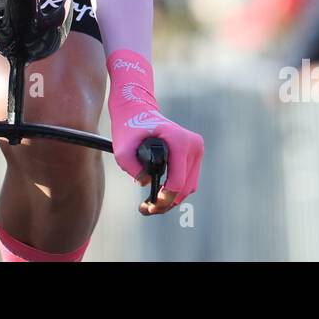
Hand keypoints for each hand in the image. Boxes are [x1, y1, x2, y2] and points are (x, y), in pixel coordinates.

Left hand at [106, 50, 203, 214]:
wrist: (137, 109)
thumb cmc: (129, 127)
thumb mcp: (122, 149)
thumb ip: (131, 168)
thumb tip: (146, 183)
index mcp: (180, 141)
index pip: (177, 181)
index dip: (164, 198)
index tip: (149, 206)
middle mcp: (193, 144)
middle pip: (186, 187)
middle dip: (168, 202)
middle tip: (147, 210)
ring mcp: (197, 148)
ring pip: (190, 186)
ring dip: (173, 199)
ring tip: (152, 206)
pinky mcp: (195, 153)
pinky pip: (189, 180)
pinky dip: (177, 190)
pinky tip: (160, 195)